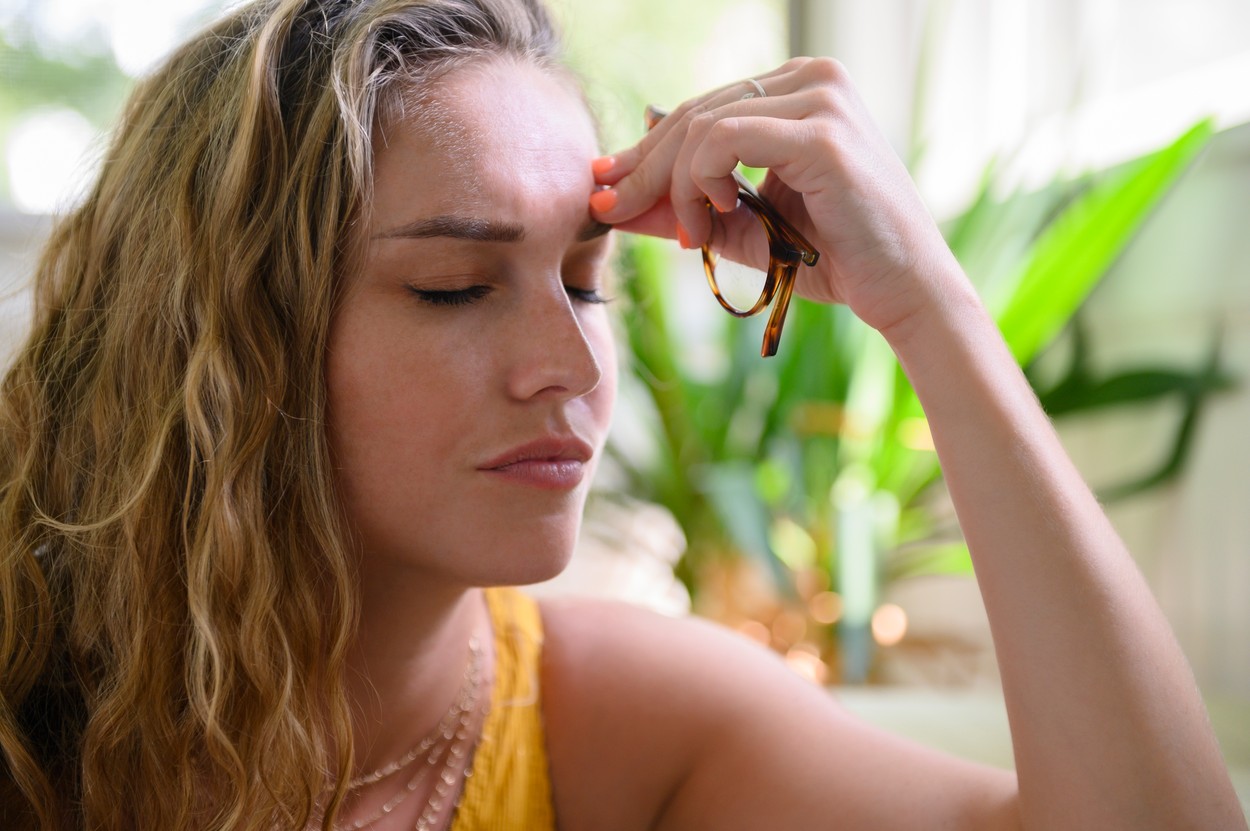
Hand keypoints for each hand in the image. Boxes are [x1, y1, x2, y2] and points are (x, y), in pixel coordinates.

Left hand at [589, 57, 960, 335]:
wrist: (902, 291)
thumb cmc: (835, 259)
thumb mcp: (744, 231)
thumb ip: (685, 210)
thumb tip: (613, 204)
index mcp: (798, 89)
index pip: (701, 108)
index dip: (646, 149)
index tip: (607, 186)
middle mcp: (812, 78)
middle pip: (694, 111)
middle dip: (642, 166)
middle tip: (610, 207)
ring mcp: (822, 98)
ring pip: (703, 125)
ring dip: (676, 186)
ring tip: (691, 235)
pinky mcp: (823, 132)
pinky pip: (725, 139)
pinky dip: (702, 180)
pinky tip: (714, 215)